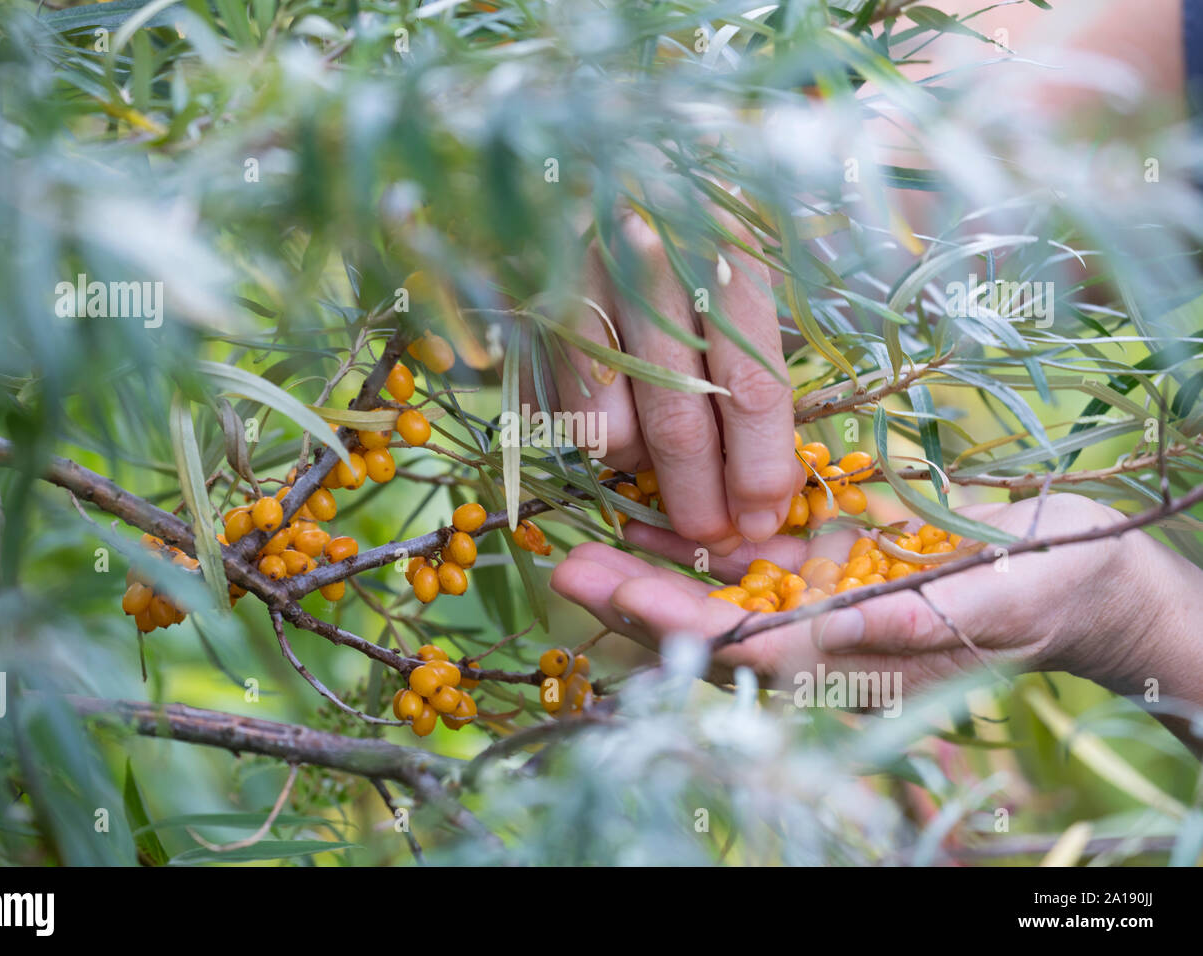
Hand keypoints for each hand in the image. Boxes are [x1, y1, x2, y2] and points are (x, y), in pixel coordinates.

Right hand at [533, 212, 800, 554]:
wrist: (596, 149)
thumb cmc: (687, 220)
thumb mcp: (738, 265)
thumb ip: (752, 360)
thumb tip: (765, 482)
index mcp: (723, 248)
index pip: (751, 386)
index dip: (760, 468)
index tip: (765, 516)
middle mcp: (647, 265)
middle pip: (678, 421)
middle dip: (698, 498)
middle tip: (710, 536)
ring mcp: (576, 287)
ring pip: (607, 427)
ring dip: (637, 462)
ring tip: (655, 448)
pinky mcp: (528, 306)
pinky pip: (557, 412)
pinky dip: (585, 432)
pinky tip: (609, 408)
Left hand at [551, 494, 1163, 694]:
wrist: (1071, 563)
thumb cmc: (1040, 590)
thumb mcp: (982, 602)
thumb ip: (900, 621)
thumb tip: (822, 633)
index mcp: (842, 664)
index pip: (741, 649)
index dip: (675, 624)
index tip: (616, 595)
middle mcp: (811, 634)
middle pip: (705, 621)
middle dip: (633, 598)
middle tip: (565, 569)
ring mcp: (811, 593)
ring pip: (712, 583)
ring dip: (648, 562)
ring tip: (580, 538)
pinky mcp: (820, 554)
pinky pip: (743, 545)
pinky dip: (694, 530)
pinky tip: (644, 509)